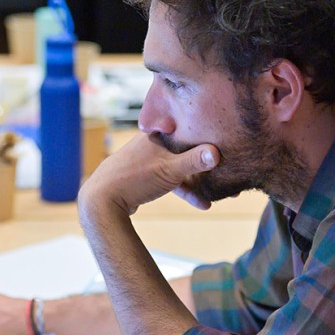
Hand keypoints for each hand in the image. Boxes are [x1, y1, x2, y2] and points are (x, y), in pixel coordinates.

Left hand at [79, 133, 218, 216]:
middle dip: (209, 164)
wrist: (102, 200)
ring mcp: (149, 159)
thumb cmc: (134, 178)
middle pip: (189, 150)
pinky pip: (172, 180)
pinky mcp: (147, 176)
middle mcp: (153, 142)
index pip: (190, 131)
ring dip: (200, 180)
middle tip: (232, 174)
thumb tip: (217, 153)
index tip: (232, 150)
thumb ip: (194, 161)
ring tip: (224, 193)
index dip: (212, 140)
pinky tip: (203, 203)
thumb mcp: (169, 170)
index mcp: (158, 133)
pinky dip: (185, 190)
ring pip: (181, 167)